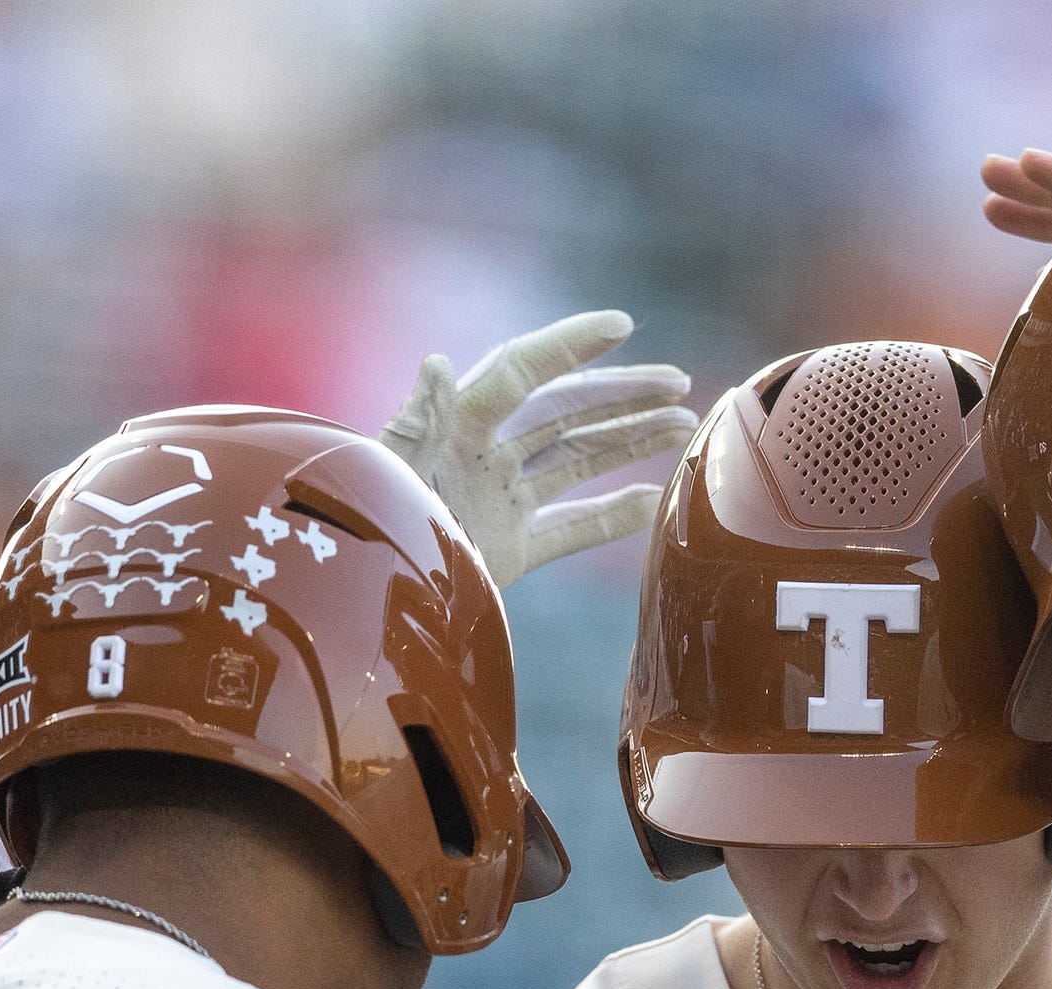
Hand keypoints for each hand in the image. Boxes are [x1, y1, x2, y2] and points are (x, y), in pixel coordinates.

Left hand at [379, 311, 694, 589]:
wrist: (369, 600)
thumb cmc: (368, 530)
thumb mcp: (388, 473)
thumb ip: (416, 423)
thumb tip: (437, 363)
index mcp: (455, 427)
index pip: (521, 372)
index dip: (570, 345)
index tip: (621, 325)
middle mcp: (483, 455)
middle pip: (564, 412)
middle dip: (623, 395)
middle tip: (679, 384)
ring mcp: (500, 502)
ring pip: (577, 462)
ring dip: (630, 443)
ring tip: (683, 427)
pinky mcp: (508, 550)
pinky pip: (571, 527)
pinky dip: (612, 516)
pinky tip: (654, 500)